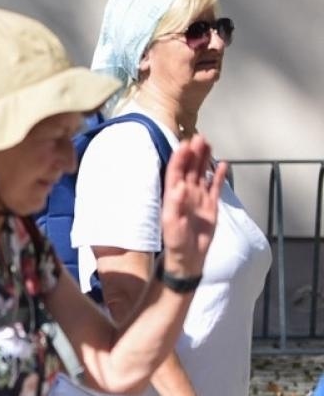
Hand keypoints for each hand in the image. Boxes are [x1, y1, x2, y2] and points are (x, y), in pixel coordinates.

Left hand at [159, 134, 225, 277]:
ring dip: (204, 159)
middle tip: (199, 137)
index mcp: (174, 196)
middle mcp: (186, 194)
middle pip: (189, 169)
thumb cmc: (175, 242)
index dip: (180, 158)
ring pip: (202, 174)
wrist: (188, 257)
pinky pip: (215, 187)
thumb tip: (179, 187)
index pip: (176, 173)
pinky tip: (222, 164)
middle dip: (193, 153)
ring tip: (208, 144)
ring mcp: (199, 198)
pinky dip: (218, 176)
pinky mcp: (211, 206)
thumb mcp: (172, 224)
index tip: (185, 144)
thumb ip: (175, 205)